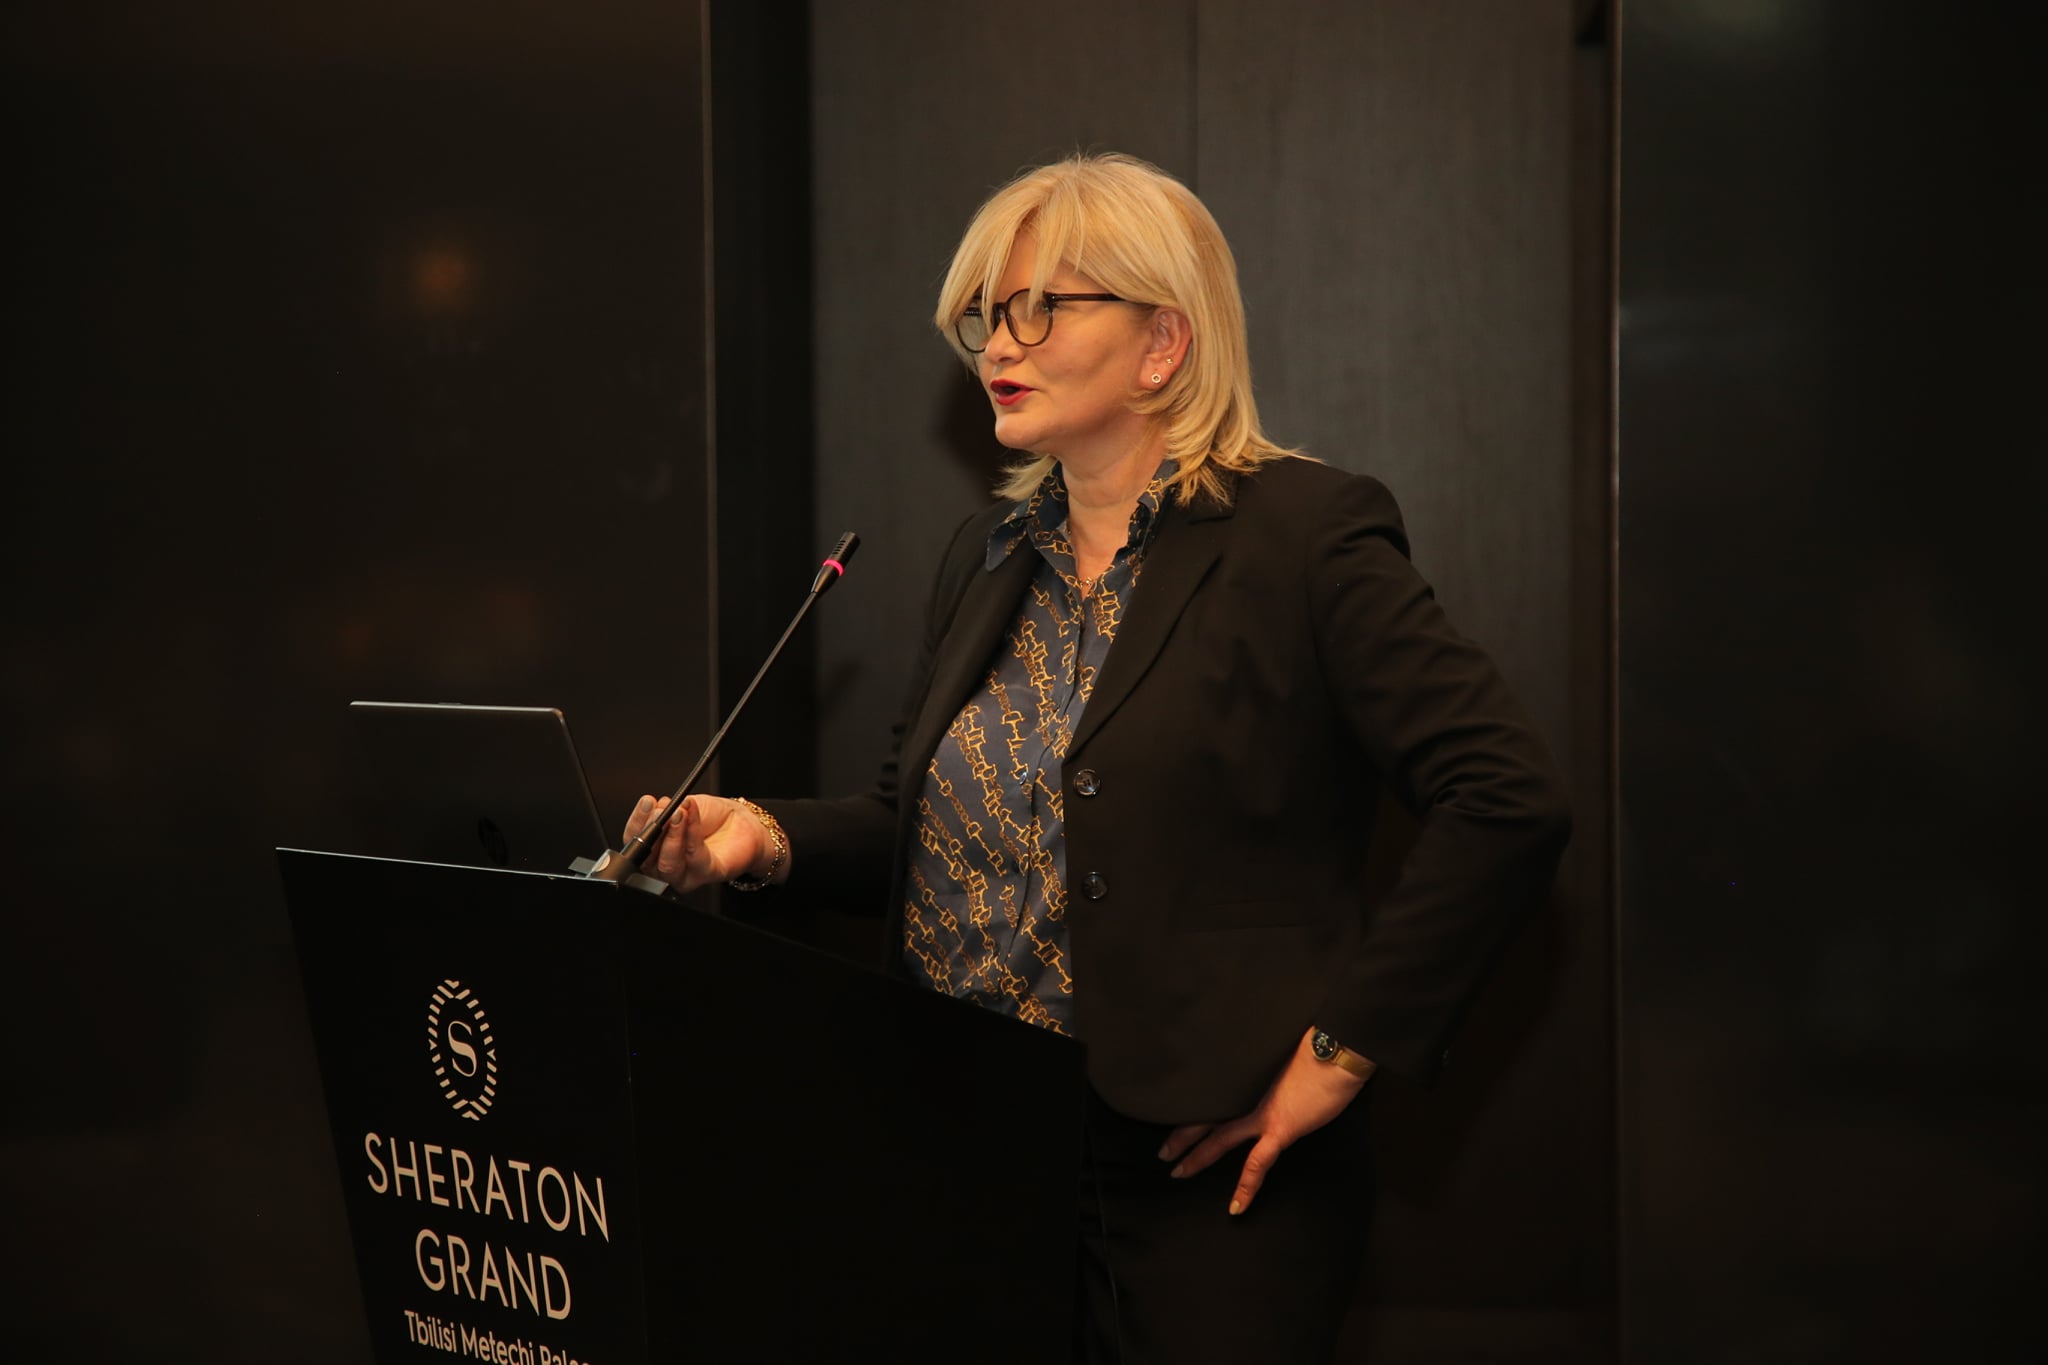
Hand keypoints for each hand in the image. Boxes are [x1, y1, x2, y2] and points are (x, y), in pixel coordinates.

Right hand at [622, 794, 773, 892]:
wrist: (741, 822)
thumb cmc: (711, 817)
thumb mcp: (684, 806)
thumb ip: (670, 810)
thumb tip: (659, 808)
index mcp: (654, 849)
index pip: (634, 842)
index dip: (636, 823)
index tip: (646, 802)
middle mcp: (665, 866)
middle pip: (646, 857)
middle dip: (651, 830)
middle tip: (660, 809)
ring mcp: (685, 874)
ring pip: (668, 862)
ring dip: (671, 834)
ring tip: (678, 812)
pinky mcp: (706, 875)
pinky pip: (694, 856)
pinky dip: (691, 833)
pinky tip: (691, 816)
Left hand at [1155, 1027, 1368, 1215]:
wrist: (1336, 1050)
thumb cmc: (1316, 1046)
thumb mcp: (1280, 1051)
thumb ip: (1264, 1065)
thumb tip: (1262, 1069)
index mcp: (1244, 1077)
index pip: (1210, 1094)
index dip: (1192, 1105)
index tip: (1176, 1111)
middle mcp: (1245, 1095)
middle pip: (1203, 1117)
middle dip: (1181, 1136)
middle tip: (1162, 1152)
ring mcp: (1260, 1114)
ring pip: (1218, 1139)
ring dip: (1197, 1157)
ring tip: (1178, 1172)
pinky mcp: (1280, 1129)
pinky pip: (1256, 1164)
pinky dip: (1246, 1186)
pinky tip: (1237, 1206)